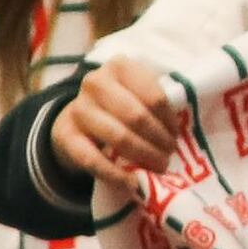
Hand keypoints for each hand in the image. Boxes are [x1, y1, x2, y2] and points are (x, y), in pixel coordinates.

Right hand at [53, 59, 188, 189]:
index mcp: (120, 67)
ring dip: (143, 155)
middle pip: (136, 116)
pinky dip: (115, 174)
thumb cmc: (122, 102)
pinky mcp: (64, 134)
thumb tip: (183, 130)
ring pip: (117, 136)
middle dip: (158, 139)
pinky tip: (131, 182)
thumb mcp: (139, 92)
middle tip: (170, 155)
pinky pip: (92, 159)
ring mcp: (77, 108)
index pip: (153, 96)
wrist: (80, 115)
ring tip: (159, 166)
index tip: (177, 135)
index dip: (169, 120)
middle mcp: (95, 83)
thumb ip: (157, 103)